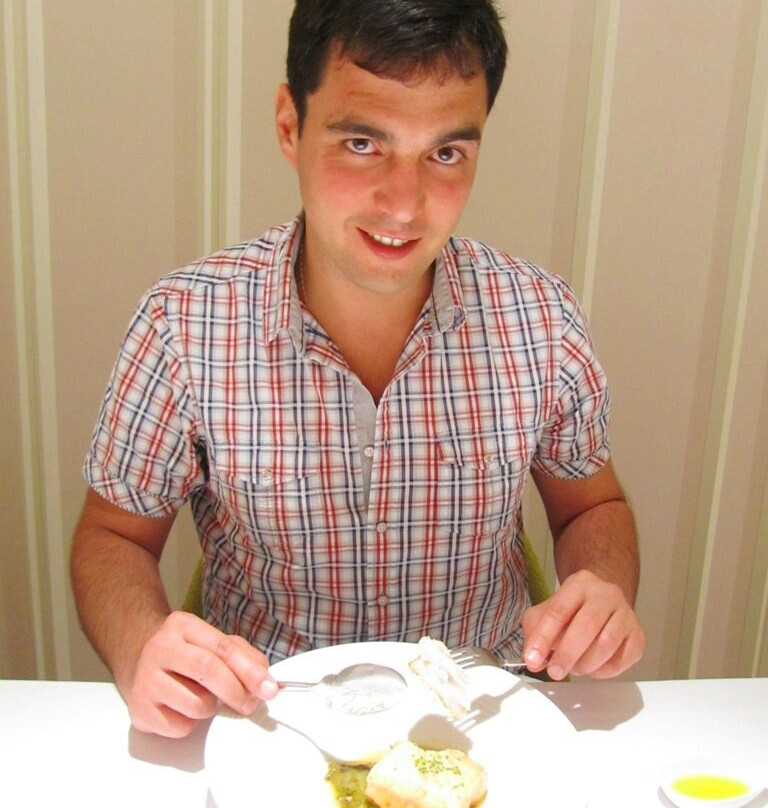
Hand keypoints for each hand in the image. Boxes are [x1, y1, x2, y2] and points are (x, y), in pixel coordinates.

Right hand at [123, 611, 277, 737]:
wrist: (139, 664)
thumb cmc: (186, 655)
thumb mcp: (213, 643)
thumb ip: (242, 656)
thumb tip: (265, 680)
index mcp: (182, 625)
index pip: (222, 647)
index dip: (249, 670)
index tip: (269, 689)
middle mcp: (160, 647)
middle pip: (207, 669)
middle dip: (236, 691)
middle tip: (249, 705)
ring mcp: (145, 678)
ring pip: (194, 703)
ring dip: (210, 709)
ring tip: (204, 700)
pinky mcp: (138, 708)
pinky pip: (178, 726)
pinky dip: (190, 724)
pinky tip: (182, 710)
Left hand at [522, 569, 643, 679]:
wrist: (603, 602)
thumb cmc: (571, 610)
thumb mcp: (545, 611)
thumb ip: (535, 633)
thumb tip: (534, 660)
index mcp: (579, 584)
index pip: (559, 611)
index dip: (544, 637)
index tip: (532, 659)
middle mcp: (606, 594)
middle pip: (587, 625)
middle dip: (567, 654)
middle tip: (554, 672)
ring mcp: (626, 614)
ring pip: (606, 644)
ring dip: (585, 664)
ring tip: (573, 668)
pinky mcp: (638, 636)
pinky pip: (621, 660)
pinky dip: (603, 671)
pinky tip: (592, 667)